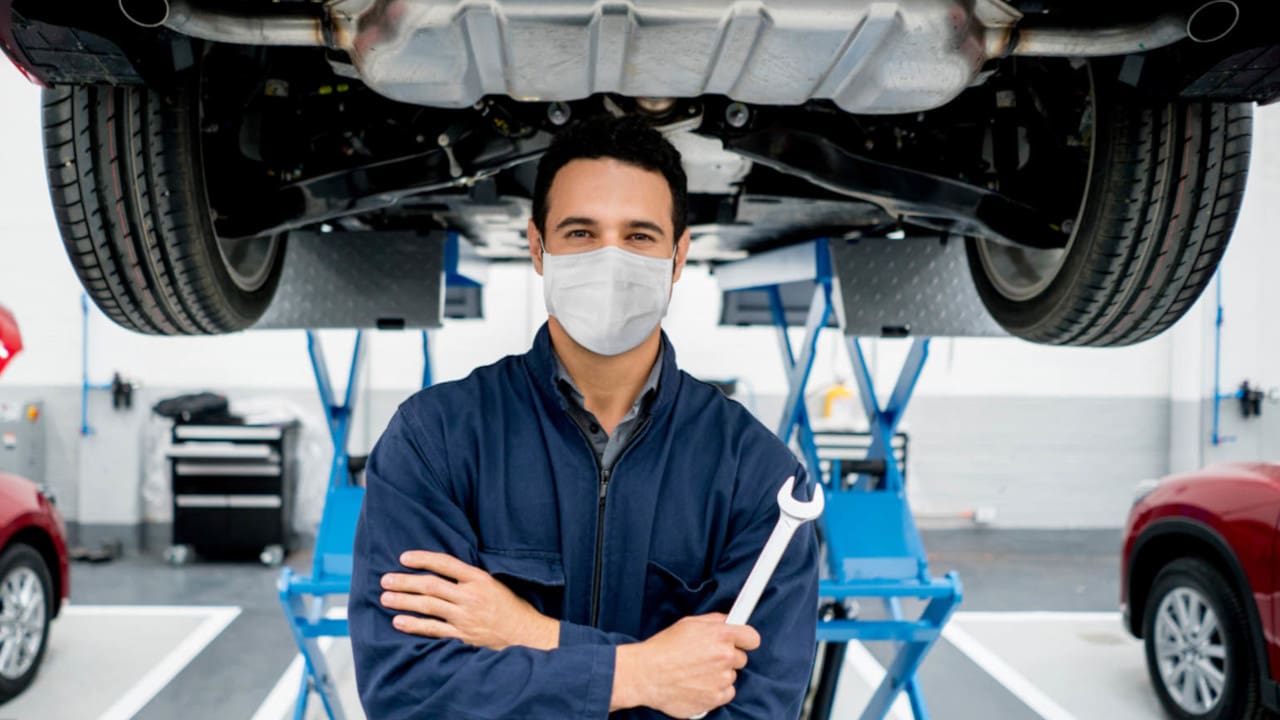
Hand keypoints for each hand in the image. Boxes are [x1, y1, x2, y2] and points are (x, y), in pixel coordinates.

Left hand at [380, 551, 558, 651]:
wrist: (526, 634)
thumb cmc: (510, 607)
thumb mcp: (494, 583)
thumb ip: (469, 578)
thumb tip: (441, 570)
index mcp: (479, 579)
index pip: (445, 563)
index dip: (423, 559)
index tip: (403, 558)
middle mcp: (470, 596)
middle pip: (430, 586)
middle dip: (405, 582)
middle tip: (385, 580)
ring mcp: (465, 618)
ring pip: (428, 606)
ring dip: (404, 601)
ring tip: (385, 598)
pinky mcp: (463, 637)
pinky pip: (433, 630)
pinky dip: (414, 625)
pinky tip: (399, 622)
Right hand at [612, 614, 759, 715]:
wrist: (646, 674)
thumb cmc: (663, 648)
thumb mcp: (688, 624)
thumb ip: (714, 621)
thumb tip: (730, 621)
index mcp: (720, 635)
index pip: (752, 638)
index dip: (746, 640)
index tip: (741, 642)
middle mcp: (725, 656)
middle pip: (741, 658)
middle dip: (727, 657)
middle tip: (707, 658)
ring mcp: (721, 679)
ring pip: (731, 676)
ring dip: (719, 675)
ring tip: (697, 672)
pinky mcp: (716, 698)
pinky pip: (726, 693)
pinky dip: (715, 691)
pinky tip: (698, 684)